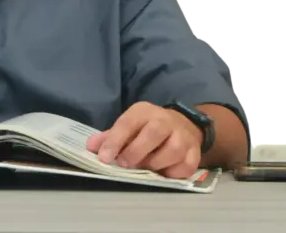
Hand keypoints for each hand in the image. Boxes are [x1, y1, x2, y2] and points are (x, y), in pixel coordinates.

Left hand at [86, 102, 202, 178]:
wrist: (184, 125)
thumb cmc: (148, 129)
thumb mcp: (129, 126)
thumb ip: (110, 137)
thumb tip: (90, 147)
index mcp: (145, 112)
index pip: (129, 122)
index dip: (115, 140)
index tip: (104, 158)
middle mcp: (166, 121)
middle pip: (154, 132)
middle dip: (137, 151)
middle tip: (125, 164)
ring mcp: (183, 136)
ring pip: (173, 150)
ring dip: (156, 163)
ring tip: (145, 168)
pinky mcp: (194, 152)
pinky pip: (186, 166)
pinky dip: (173, 173)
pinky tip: (163, 172)